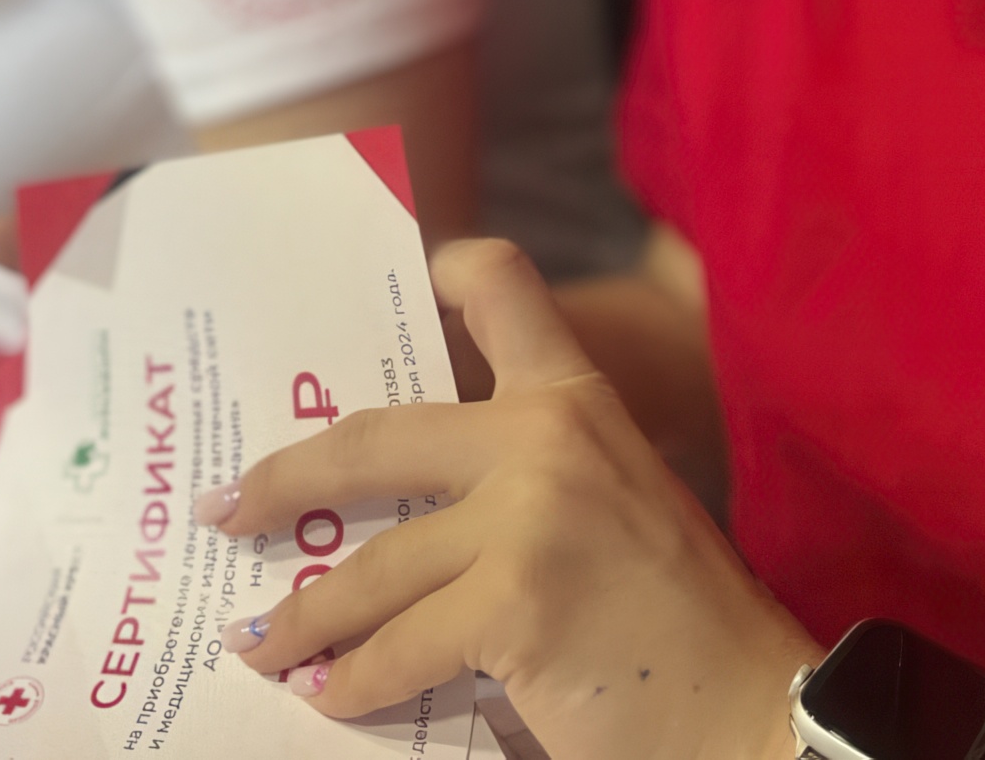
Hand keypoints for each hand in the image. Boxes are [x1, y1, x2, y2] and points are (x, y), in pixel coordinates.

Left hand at [198, 239, 818, 759]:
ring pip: (369, 568)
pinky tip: (325, 701)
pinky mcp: (515, 605)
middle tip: (229, 509)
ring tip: (258, 643)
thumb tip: (397, 509)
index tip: (373, 296)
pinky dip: (350, 684)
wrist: (755, 711)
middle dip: (282, 480)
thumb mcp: (614, 506)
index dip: (434, 274)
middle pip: (371, 439)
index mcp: (577, 400)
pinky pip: (396, 648)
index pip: (501, 286)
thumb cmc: (680, 626)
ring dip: (300, 617)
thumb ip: (527, 479)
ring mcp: (530, 517)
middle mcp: (547, 437)